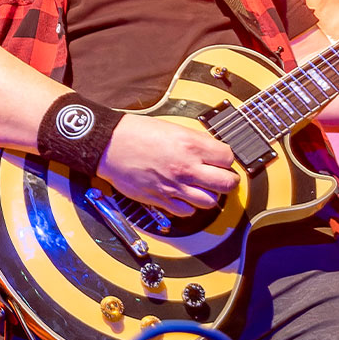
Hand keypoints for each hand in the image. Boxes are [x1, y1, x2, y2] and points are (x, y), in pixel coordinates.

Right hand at [96, 113, 240, 216]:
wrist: (109, 146)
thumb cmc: (135, 133)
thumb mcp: (172, 127)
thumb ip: (194, 140)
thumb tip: (209, 149)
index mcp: (191, 145)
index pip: (228, 158)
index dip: (227, 159)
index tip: (222, 160)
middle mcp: (186, 168)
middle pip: (226, 183)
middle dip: (228, 181)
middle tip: (223, 179)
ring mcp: (175, 186)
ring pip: (209, 202)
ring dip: (209, 196)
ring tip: (203, 188)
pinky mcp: (161, 199)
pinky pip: (187, 212)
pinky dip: (189, 207)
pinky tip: (184, 196)